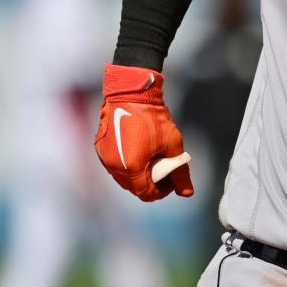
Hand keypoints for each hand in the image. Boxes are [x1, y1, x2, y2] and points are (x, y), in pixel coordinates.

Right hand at [94, 63, 193, 200]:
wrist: (131, 92)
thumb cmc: (153, 117)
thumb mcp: (173, 145)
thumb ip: (180, 171)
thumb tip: (187, 193)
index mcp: (130, 168)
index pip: (145, 193)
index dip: (161, 191)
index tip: (171, 180)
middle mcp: (113, 166)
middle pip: (133, 187)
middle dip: (150, 183)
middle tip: (164, 171)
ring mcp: (104, 157)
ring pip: (122, 177)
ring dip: (138, 174)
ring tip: (152, 160)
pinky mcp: (99, 147)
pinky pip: (114, 164)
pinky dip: (127, 164)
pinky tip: (139, 151)